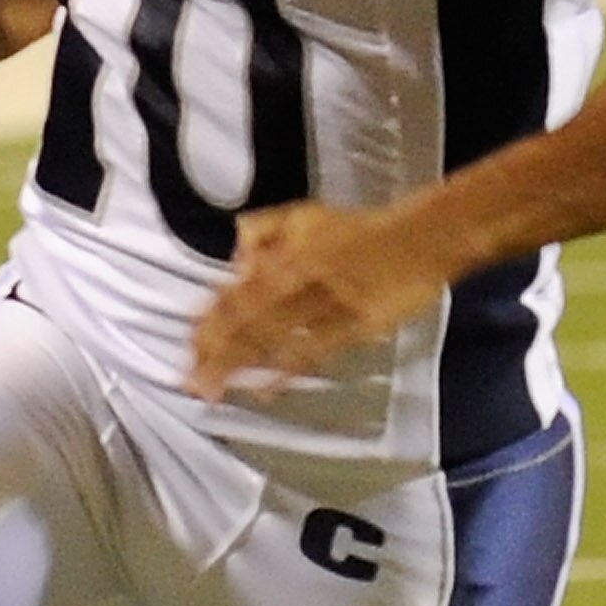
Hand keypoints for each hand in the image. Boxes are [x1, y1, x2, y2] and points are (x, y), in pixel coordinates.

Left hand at [186, 199, 448, 400]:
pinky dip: (288, 370)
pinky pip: (314, 348)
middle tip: (191, 379)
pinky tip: (266, 390)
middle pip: (245, 317)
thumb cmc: (360, 231)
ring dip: (240, 363)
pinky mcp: (354, 324)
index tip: (187, 345)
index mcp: (283, 252)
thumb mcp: (303, 215)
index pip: (234, 290)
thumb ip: (261, 232)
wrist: (419, 236)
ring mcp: (326, 302)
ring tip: (214, 389)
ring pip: (273, 335)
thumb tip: (234, 262)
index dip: (208, 320)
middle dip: (214, 350)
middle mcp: (298, 277)